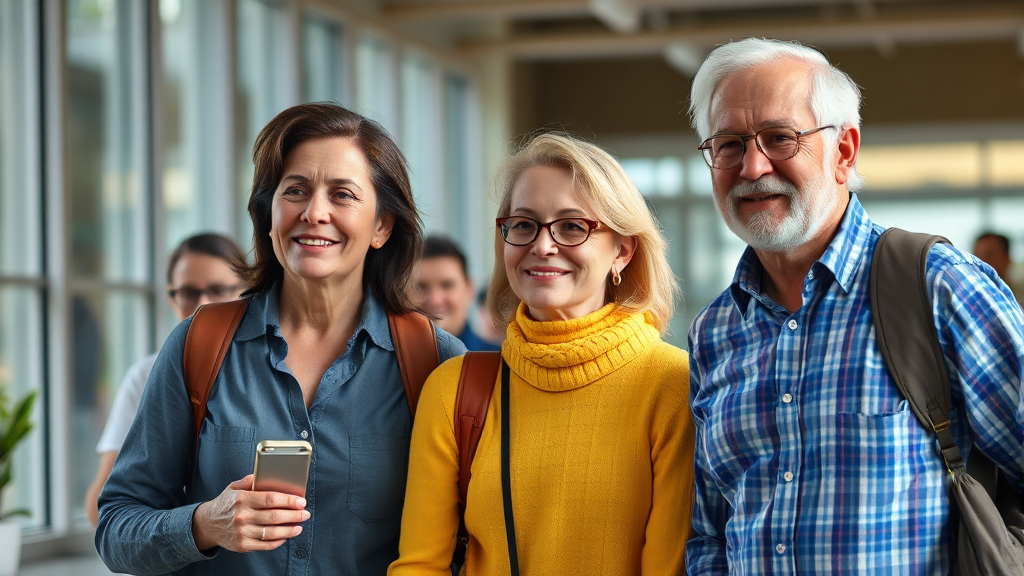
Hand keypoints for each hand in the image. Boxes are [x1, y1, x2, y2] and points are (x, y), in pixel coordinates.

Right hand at [191, 474, 310, 552]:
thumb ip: (248, 480)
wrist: (207, 525)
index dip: (289, 500)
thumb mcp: (233, 488)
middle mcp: (242, 516)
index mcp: (242, 499)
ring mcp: (242, 532)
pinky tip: (286, 536)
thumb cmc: (225, 504)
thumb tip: (261, 474)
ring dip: (290, 530)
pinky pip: (266, 545)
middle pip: (275, 516)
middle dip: (294, 515)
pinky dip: (279, 541)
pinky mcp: (243, 545)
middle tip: (305, 513)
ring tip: (299, 525)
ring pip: (272, 532)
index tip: (301, 501)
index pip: (270, 499)